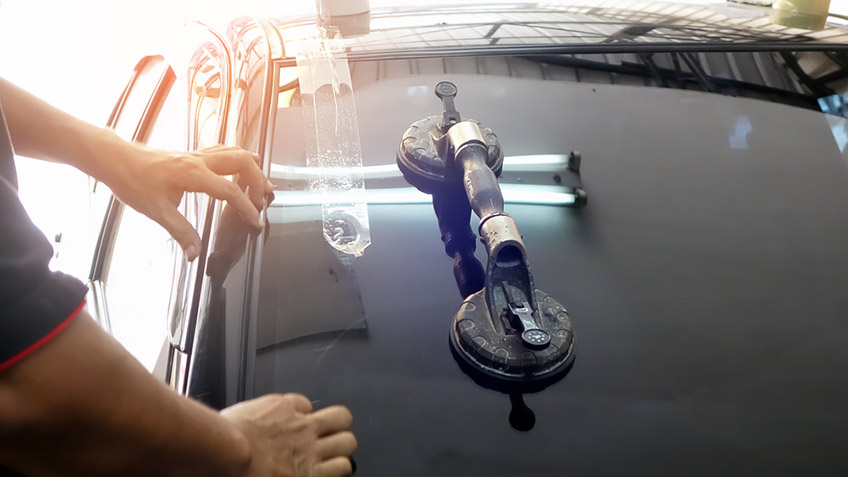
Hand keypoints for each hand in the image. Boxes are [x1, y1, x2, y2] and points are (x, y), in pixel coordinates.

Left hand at [112, 144, 272, 260]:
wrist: (115, 159)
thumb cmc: (132, 179)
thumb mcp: (156, 210)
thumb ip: (180, 231)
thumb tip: (195, 252)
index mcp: (193, 174)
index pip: (230, 190)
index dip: (246, 207)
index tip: (255, 220)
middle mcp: (198, 160)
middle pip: (241, 162)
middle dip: (258, 180)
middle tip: (264, 199)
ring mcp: (195, 154)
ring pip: (234, 152)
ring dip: (251, 166)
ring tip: (262, 182)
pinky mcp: (190, 154)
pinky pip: (222, 150)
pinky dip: (238, 158)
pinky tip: (241, 163)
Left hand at [222, 394, 356, 476]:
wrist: (221, 454)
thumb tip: (296, 473)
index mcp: (308, 475)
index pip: (344, 467)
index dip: (339, 464)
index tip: (330, 464)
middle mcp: (311, 449)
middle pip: (348, 441)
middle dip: (342, 442)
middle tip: (329, 443)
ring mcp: (301, 424)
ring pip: (340, 416)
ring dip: (334, 421)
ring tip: (323, 424)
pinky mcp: (285, 404)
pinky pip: (306, 402)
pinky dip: (301, 407)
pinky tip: (290, 413)